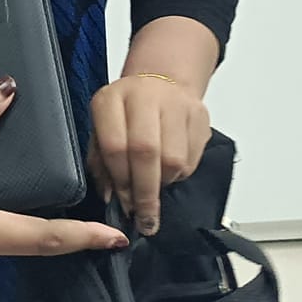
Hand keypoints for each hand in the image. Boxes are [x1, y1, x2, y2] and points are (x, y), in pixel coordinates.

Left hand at [89, 74, 211, 236]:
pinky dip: (180, 173)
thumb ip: (102, 163)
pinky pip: (192, 158)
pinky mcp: (199, 114)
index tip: (125, 206)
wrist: (161, 84)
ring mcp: (175, 102)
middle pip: (146, 152)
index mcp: (111, 99)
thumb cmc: (127, 114)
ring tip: (156, 185)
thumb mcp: (102, 131)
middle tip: (145, 217)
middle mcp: (143, 95)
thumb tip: (110, 196)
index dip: (121, 182)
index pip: (115, 146)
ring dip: (164, 182)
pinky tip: (170, 168)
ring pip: (173, 158)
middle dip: (145, 192)